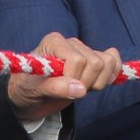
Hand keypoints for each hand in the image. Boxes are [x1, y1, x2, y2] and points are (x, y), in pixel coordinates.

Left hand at [8, 32, 123, 120]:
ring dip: (98, 82)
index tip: (59, 90)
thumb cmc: (26, 89)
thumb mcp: (33, 89)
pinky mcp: (95, 59)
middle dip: (86, 83)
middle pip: (95, 62)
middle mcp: (72, 43)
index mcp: (54, 42)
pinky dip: (111, 75)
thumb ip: (55, 87)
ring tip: (80, 89)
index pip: (78, 59)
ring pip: (108, 62)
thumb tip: (81, 89)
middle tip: (69, 92)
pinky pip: (114, 60)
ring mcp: (85, 50)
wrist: (27, 96)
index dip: (73, 79)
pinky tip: (96, 84)